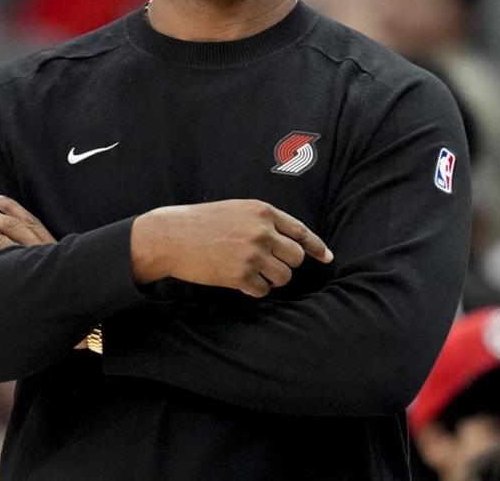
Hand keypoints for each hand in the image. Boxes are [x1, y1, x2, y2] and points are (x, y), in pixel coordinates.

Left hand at [0, 192, 90, 347]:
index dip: (9, 204)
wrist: (81, 311)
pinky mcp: (20, 282)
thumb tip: (19, 246)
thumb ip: (42, 255)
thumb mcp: (59, 267)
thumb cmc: (66, 291)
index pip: (27, 218)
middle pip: (8, 226)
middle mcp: (41, 251)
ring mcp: (31, 266)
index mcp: (50, 244)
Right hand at [131, 199, 332, 297]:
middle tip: (267, 264)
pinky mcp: (240, 275)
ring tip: (251, 272)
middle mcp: (262, 231)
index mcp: (263, 212)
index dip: (317, 247)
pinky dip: (254, 289)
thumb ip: (264, 222)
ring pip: (283, 277)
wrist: (172, 236)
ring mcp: (252, 254)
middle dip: (286, 264)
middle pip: (296, 258)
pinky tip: (239, 280)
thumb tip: (290, 242)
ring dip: (271, 279)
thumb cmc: (202, 222)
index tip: (327, 258)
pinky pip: (263, 290)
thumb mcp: (237, 210)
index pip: (301, 232)